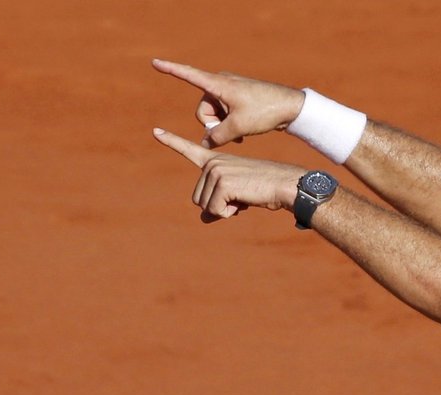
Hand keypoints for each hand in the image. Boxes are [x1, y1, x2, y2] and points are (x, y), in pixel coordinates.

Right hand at [152, 59, 304, 148]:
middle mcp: (221, 84)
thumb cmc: (264, 112)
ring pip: (214, 116)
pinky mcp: (237, 100)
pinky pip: (224, 116)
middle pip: (203, 111)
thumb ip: (217, 136)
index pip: (189, 75)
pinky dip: (230, 126)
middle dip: (213, 125)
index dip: (171, 70)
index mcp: (219, 85)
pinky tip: (242, 135)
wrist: (290, 107)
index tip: (154, 62)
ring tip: (241, 134)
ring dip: (223, 128)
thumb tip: (206, 144)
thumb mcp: (238, 127)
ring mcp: (229, 92)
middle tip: (232, 133)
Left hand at [153, 128, 303, 223]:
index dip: (171, 141)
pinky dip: (229, 213)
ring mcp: (216, 171)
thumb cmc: (263, 189)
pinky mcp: (223, 182)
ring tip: (244, 197)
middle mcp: (213, 162)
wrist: (285, 185)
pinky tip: (244, 202)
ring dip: (225, 210)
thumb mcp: (236, 196)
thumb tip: (203, 218)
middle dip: (217, 206)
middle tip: (240, 198)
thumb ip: (217, 204)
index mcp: (216, 160)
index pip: (189, 150)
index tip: (155, 131)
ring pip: (206, 206)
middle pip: (198, 199)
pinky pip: (216, 210)